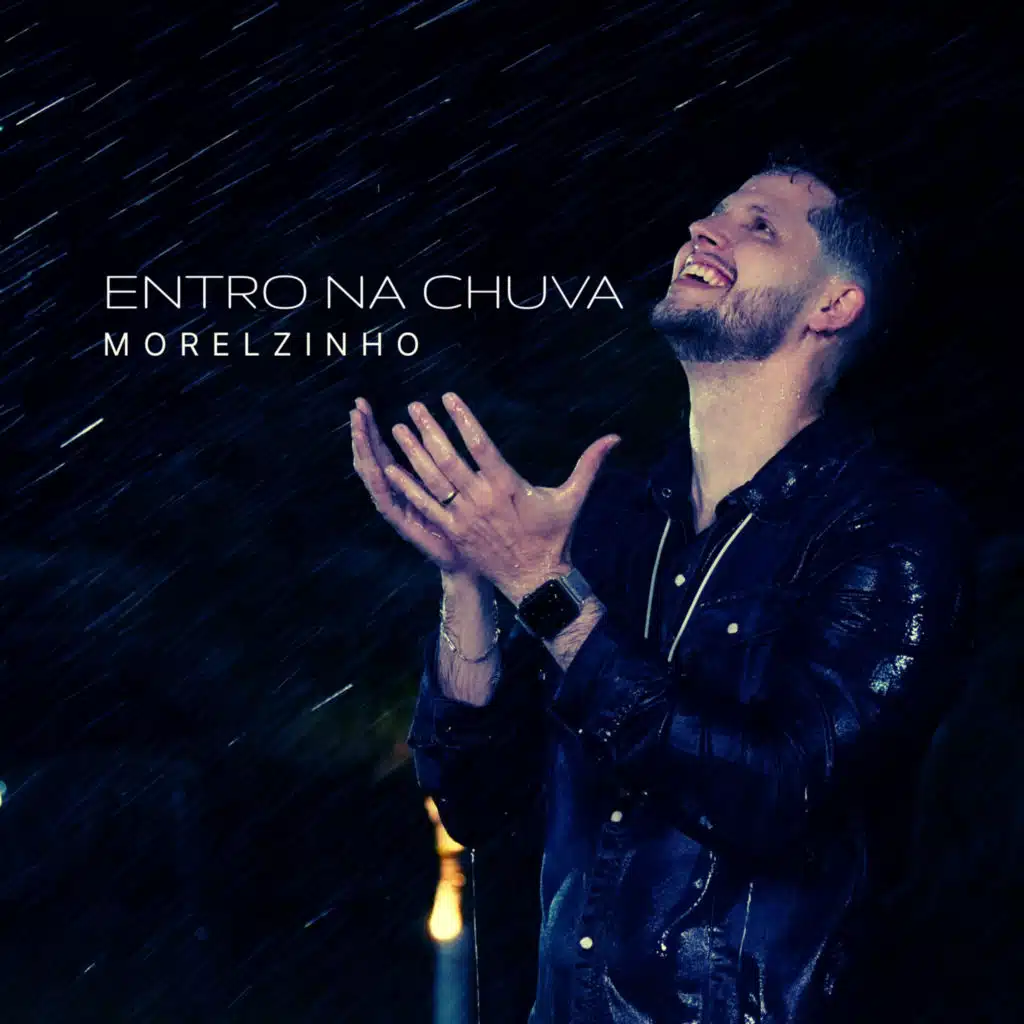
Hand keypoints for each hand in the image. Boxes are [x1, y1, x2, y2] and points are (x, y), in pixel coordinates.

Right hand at [351, 397, 470, 573]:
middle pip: (372, 458)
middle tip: (356, 408)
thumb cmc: (463, 521)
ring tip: (359, 427)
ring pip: (374, 476)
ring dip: (366, 451)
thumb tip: (438, 432)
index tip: (363, 405)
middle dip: (362, 433)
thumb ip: (443, 463)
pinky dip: (382, 484)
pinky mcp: (405, 525)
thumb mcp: (452, 485)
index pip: (381, 450)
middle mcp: (395, 494)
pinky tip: (379, 466)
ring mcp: (397, 510)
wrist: (465, 561)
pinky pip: (389, 502)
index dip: (371, 428)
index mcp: (404, 482)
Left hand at [382, 392, 619, 604]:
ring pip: (434, 480)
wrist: (536, 580)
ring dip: (414, 453)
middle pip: (449, 458)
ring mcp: (465, 517)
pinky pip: (427, 507)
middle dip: (429, 430)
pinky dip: (408, 488)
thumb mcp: (573, 498)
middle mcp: (483, 499)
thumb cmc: (555, 537)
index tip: (448, 397)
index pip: (480, 444)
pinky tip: (391, 471)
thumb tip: (615, 437)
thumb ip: (590, 464)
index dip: (463, 419)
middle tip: (413, 407)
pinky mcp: (454, 533)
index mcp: (508, 485)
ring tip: (398, 430)